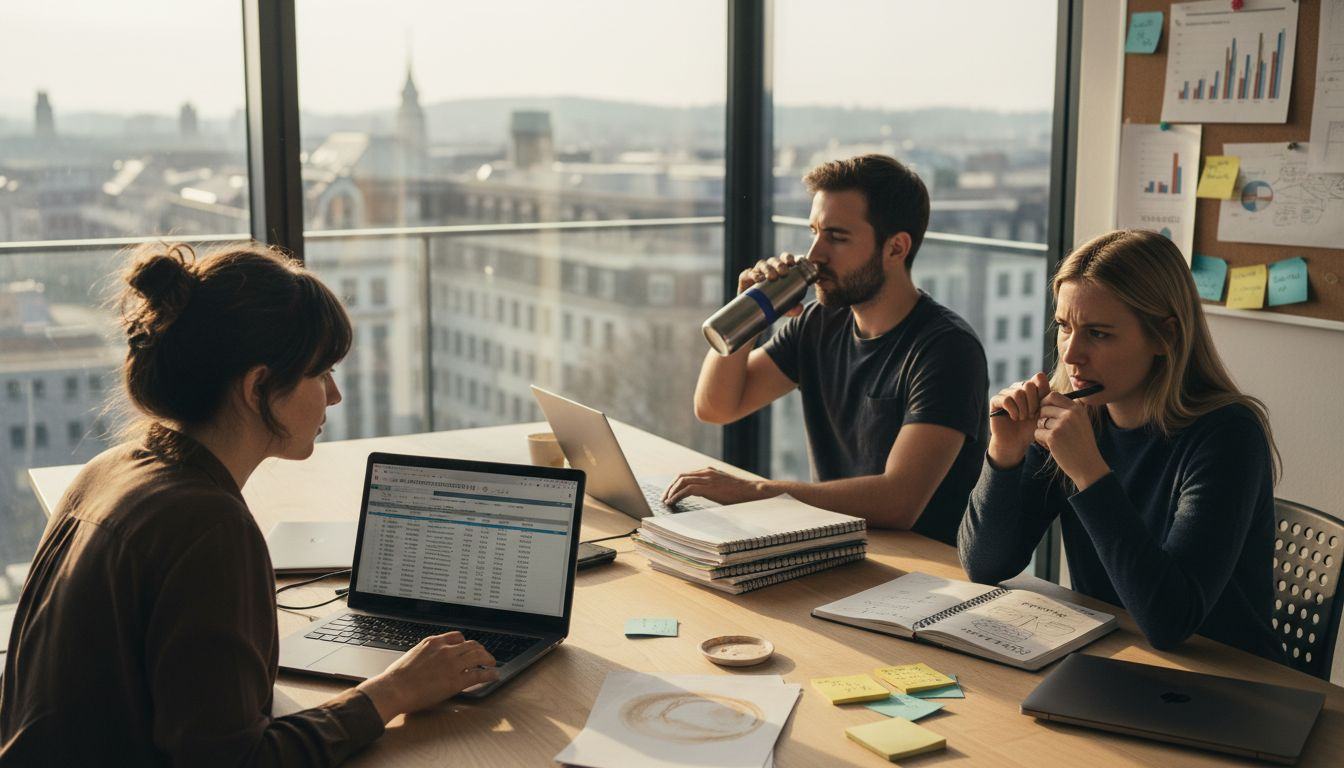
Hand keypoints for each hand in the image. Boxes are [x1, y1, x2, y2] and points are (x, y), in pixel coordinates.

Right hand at [355, 631, 497, 721]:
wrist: (394, 689)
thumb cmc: (396, 677)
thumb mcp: (412, 655)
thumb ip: (425, 654)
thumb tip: (429, 659)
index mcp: (433, 642)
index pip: (457, 637)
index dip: (466, 643)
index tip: (469, 647)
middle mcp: (445, 649)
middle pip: (471, 645)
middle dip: (480, 650)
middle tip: (484, 656)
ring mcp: (452, 664)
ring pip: (478, 656)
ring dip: (488, 659)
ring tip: (492, 664)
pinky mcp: (456, 680)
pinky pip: (479, 674)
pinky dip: (489, 674)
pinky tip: (493, 675)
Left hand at [662, 467, 773, 505]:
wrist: (751, 491)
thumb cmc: (739, 492)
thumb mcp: (722, 486)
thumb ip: (711, 486)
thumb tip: (702, 494)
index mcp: (708, 471)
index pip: (686, 475)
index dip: (675, 484)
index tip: (670, 493)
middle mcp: (706, 472)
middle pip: (680, 476)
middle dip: (670, 487)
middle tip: (664, 498)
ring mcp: (707, 478)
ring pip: (681, 482)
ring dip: (671, 492)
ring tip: (666, 502)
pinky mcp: (708, 487)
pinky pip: (687, 490)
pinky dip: (677, 496)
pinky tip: (673, 503)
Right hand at [736, 252, 805, 317]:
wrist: (754, 312)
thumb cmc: (773, 303)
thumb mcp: (785, 307)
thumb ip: (793, 307)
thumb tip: (800, 308)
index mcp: (781, 270)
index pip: (786, 259)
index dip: (789, 258)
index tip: (794, 262)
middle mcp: (769, 268)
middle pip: (774, 261)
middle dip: (780, 264)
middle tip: (784, 272)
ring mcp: (757, 272)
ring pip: (762, 264)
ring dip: (768, 269)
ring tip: (772, 277)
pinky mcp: (745, 278)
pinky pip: (747, 273)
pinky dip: (753, 274)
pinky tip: (758, 279)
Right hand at [986, 372, 1050, 468]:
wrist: (1016, 442)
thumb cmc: (1031, 428)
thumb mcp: (1044, 413)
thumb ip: (1047, 398)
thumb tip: (1048, 383)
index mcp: (1031, 387)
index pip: (1039, 377)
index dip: (1042, 391)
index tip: (1042, 407)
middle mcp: (1018, 387)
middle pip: (1029, 385)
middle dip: (1033, 403)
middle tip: (1031, 415)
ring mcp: (1006, 392)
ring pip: (1018, 393)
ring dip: (1023, 409)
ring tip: (1023, 418)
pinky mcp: (995, 400)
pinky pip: (1006, 400)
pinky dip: (1013, 411)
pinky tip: (1014, 418)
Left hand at [1036, 392, 1109, 489]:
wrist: (1088, 465)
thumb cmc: (1082, 445)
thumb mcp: (1081, 422)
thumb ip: (1069, 411)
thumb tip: (1049, 399)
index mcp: (1077, 409)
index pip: (1053, 395)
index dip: (1045, 403)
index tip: (1046, 413)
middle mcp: (1070, 414)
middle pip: (1043, 408)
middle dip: (1042, 419)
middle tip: (1050, 431)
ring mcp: (1061, 425)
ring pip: (1039, 421)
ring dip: (1042, 431)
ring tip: (1053, 441)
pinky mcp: (1053, 437)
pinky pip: (1037, 433)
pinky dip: (1041, 441)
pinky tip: (1051, 447)